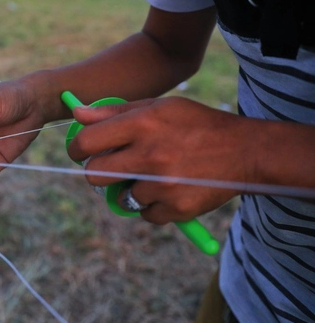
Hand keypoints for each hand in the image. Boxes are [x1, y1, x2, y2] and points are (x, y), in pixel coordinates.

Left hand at [67, 97, 250, 224]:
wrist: (245, 151)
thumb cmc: (195, 124)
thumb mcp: (158, 108)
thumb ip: (115, 112)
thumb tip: (77, 113)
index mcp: (142, 124)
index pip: (86, 142)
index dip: (77, 149)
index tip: (80, 152)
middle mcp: (149, 155)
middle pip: (94, 176)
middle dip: (99, 173)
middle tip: (113, 168)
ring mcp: (163, 185)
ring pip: (121, 198)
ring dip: (132, 190)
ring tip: (155, 176)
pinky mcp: (176, 209)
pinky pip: (145, 215)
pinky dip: (153, 207)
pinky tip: (170, 190)